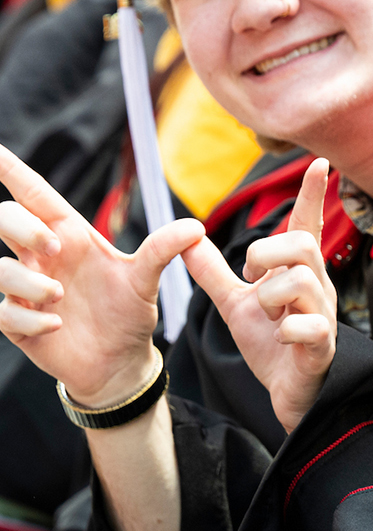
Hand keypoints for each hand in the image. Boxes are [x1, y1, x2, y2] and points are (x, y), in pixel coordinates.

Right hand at [0, 144, 203, 405]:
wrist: (121, 361)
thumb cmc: (129, 312)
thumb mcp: (146, 279)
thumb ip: (162, 250)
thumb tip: (196, 226)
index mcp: (70, 236)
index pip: (34, 195)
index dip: (11, 170)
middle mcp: (42, 257)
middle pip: (4, 218)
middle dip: (20, 227)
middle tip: (54, 247)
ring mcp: (26, 288)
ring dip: (28, 282)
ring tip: (61, 298)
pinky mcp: (19, 322)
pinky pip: (4, 313)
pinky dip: (29, 319)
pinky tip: (57, 326)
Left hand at [181, 160, 337, 432]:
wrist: (288, 393)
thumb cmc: (271, 344)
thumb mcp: (236, 304)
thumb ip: (215, 274)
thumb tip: (186, 241)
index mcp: (297, 272)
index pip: (307, 225)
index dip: (311, 195)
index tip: (317, 162)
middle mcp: (316, 287)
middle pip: (303, 245)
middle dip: (268, 255)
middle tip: (252, 278)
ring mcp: (323, 315)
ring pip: (302, 281)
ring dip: (272, 296)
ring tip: (266, 314)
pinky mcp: (323, 345)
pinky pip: (307, 326)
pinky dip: (285, 331)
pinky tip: (281, 339)